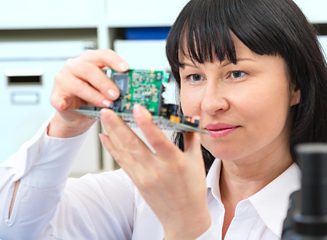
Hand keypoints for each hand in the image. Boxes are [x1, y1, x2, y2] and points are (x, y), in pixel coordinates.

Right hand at [48, 49, 128, 136]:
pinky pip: (59, 99)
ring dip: (94, 95)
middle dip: (105, 83)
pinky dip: (63, 103)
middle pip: (89, 69)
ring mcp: (63, 80)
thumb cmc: (94, 98)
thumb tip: (135, 89)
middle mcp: (75, 66)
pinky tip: (69, 106)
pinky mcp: (56, 96)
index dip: (115, 60)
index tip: (125, 69)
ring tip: (106, 104)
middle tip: (116, 94)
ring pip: (78, 85)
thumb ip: (117, 85)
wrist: (77, 114)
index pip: (103, 54)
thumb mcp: (107, 89)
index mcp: (90, 60)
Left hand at [99, 105, 210, 239]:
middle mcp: (157, 170)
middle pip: (133, 144)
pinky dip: (112, 148)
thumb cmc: (192, 189)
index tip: (137, 108)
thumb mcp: (197, 161)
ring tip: (104, 117)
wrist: (183, 217)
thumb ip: (191, 138)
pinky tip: (105, 136)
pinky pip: (121, 161)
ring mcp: (144, 177)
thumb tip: (188, 117)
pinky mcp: (136, 181)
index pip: (158, 139)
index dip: (146, 123)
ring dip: (112, 133)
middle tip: (107, 110)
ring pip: (124, 152)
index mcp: (175, 162)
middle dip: (118, 125)